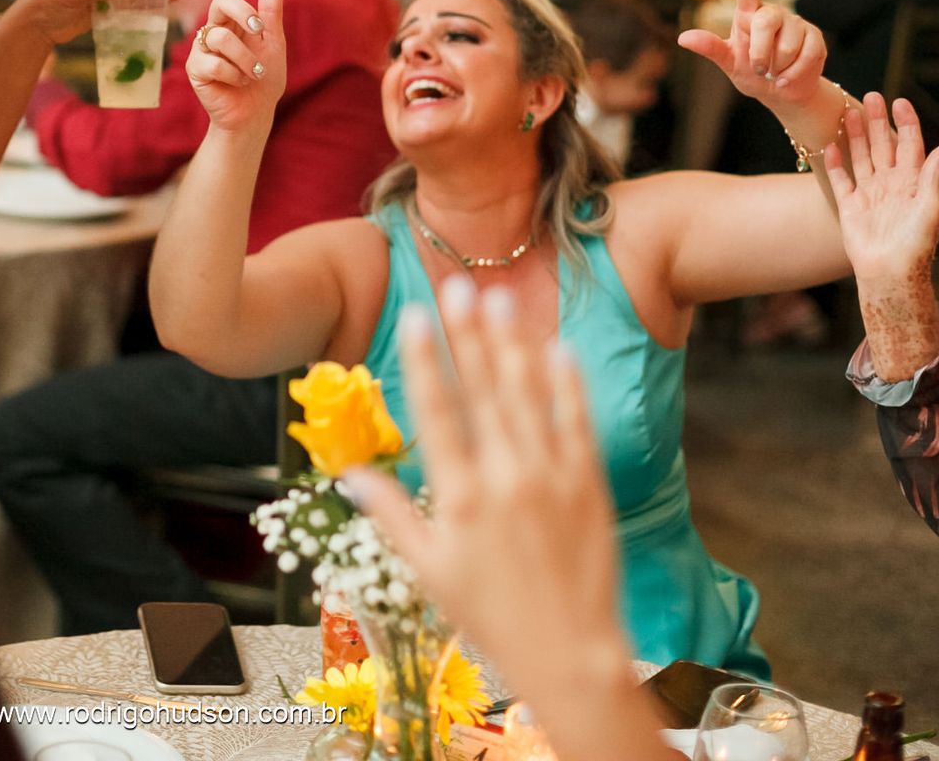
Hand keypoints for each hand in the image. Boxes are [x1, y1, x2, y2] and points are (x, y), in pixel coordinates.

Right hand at [184, 0, 285, 132]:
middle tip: (260, 36)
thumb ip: (271, 15)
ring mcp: (201, 47)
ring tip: (252, 75)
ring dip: (246, 59)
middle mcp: (214, 27)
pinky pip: (215, 62)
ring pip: (223, 37)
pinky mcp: (195, 68)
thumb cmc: (265, 80)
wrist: (255, 113)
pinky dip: (234, 75)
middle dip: (245, 15)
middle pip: (223, 2)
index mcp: (234, 17)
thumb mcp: (274, 44)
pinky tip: (235, 84)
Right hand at [345, 282, 662, 760]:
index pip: (437, 414)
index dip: (426, 361)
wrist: (572, 654)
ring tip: (500, 299)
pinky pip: (577, 423)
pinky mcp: (590, 485)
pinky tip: (557, 347)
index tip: (417, 317)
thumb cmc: (491, 617)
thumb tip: (348, 473)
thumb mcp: (429, 571)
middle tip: (458, 285)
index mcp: (459, 499)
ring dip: (513, 344)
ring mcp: (552, 478)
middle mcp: (505, 479)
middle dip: (469, 335)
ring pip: (529, 397)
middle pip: (484, 392)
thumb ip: (390, 515)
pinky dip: (567, 384)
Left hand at [677, 0, 826, 108]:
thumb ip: (710, 48)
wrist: (782, 91)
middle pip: (766, 22)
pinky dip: (793, 73)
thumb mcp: (728, 62)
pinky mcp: (815, 37)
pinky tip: (788, 77)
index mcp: (748, 15)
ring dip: (777, 67)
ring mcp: (796, 23)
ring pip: (787, 45)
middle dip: (760, 52)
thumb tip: (682, 38)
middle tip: (758, 70)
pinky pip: (806, 55)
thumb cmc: (751, 74)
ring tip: (775, 71)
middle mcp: (773, 13)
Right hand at [824, 92, 938, 281]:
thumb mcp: (930, 209)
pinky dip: (836, 164)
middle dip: (878, 121)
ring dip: (857, 136)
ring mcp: (870, 194)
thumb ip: (933, 177)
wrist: (890, 274)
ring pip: (862, 157)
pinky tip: (830, 147)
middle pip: (883, 145)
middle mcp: (891, 185)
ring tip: (850, 113)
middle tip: (870, 97)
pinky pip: (842, 181)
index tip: (899, 102)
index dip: (906, 123)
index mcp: (913, 183)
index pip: (910, 145)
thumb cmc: (915, 246)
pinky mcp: (850, 207)